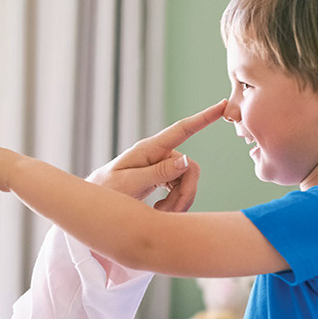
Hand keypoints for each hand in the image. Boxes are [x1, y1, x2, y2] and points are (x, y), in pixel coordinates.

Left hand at [87, 99, 226, 211]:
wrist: (94, 203)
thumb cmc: (106, 191)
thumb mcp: (130, 183)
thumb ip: (158, 172)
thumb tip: (187, 160)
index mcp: (148, 149)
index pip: (181, 129)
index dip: (204, 118)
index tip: (223, 105)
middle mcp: (157, 154)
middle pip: (190, 168)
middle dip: (185, 193)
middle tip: (169, 212)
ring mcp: (160, 166)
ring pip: (187, 181)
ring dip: (179, 201)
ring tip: (160, 212)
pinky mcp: (161, 178)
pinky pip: (181, 188)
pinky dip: (176, 203)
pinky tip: (160, 210)